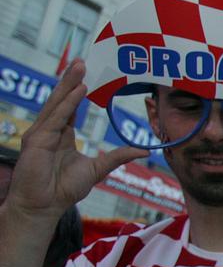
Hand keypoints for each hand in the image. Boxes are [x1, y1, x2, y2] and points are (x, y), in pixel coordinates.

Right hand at [6, 59, 144, 222]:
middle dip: (71, 80)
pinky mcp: (36, 141)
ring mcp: (40, 134)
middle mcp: (49, 130)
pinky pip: (54, 119)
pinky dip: (66, 105)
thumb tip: (143, 150)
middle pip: (62, 100)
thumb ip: (117, 157)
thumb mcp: (98, 169)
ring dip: (68, 85)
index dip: (77, 90)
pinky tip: (76, 91)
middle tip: (83, 61)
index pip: (70, 107)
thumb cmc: (64, 189)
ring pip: (57, 104)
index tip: (88, 74)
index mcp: (61, 134)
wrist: (45, 206)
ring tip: (80, 68)